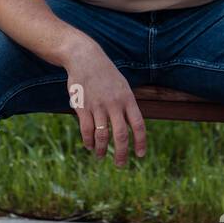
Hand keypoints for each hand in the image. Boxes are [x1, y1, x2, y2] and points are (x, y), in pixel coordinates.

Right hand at [63, 39, 146, 167]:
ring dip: (101, 150)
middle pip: (120, 135)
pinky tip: (89, 146)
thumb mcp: (122, 86)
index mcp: (128, 99)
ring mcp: (98, 105)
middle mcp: (114, 104)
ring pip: (102, 135)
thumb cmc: (105, 74)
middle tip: (120, 165)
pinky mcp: (83, 106)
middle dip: (121, 154)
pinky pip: (86, 130)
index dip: (140, 142)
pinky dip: (88, 141)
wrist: (85, 58)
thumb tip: (133, 127)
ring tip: (100, 156)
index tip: (140, 155)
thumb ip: (127, 105)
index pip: (138, 125)